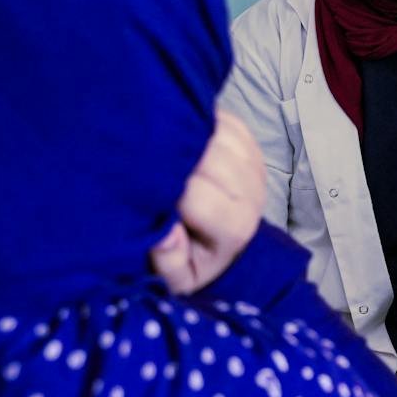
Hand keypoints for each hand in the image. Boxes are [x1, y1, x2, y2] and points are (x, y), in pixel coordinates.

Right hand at [151, 110, 266, 293]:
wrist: (221, 243)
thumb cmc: (193, 258)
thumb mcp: (177, 276)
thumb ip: (169, 261)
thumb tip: (166, 235)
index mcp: (234, 227)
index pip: (197, 195)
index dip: (164, 188)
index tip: (142, 188)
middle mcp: (251, 193)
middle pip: (209, 159)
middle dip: (173, 157)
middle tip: (143, 160)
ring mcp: (253, 164)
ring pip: (217, 134)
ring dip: (185, 135)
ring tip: (158, 146)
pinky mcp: (249, 142)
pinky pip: (223, 120)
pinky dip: (198, 121)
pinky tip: (179, 133)